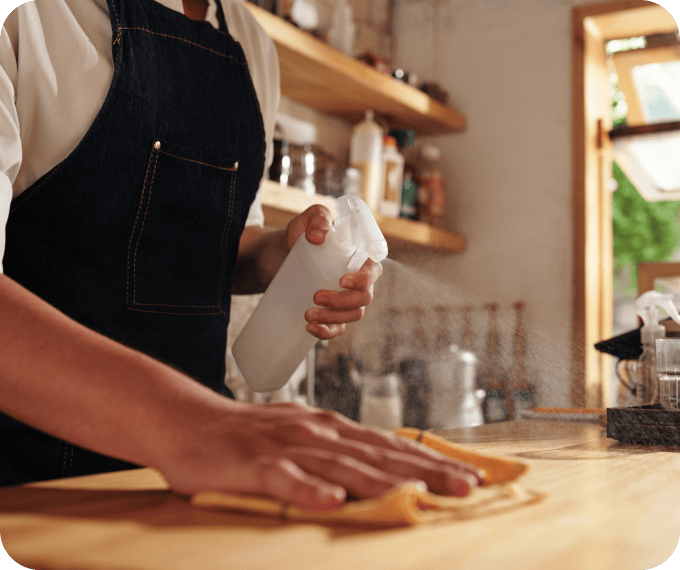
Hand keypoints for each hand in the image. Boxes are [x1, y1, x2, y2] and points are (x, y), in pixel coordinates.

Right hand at [160, 402, 485, 510]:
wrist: (190, 421)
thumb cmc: (250, 437)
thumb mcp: (301, 439)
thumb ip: (338, 454)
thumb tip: (381, 470)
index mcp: (330, 429)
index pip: (389, 444)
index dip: (430, 459)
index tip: (470, 475)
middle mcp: (316, 432)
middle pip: (378, 454)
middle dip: (426, 471)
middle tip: (468, 487)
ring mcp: (286, 446)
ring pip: (343, 466)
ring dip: (384, 482)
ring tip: (423, 496)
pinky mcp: (253, 463)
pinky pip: (284, 480)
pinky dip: (308, 489)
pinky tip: (331, 502)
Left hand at [286, 205, 382, 340]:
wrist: (281, 254)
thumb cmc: (302, 235)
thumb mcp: (307, 220)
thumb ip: (317, 218)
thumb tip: (319, 236)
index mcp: (360, 258)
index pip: (373, 272)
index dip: (363, 280)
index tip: (341, 281)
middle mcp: (359, 281)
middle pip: (364, 298)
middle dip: (342, 301)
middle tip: (316, 296)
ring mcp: (347, 299)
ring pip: (353, 315)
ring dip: (332, 318)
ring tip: (307, 314)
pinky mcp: (333, 313)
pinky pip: (338, 329)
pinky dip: (327, 332)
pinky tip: (310, 328)